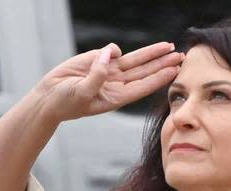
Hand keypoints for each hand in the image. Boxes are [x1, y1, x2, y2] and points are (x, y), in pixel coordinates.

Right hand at [35, 42, 182, 121]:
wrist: (49, 96)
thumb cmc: (65, 102)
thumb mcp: (82, 93)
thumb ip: (97, 75)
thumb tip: (111, 55)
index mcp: (117, 97)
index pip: (144, 85)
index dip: (160, 77)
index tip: (175, 70)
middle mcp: (118, 84)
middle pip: (146, 71)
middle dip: (163, 63)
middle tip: (181, 56)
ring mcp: (109, 71)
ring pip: (135, 60)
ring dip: (152, 54)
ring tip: (169, 47)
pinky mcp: (98, 60)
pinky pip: (112, 51)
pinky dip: (113, 49)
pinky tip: (109, 52)